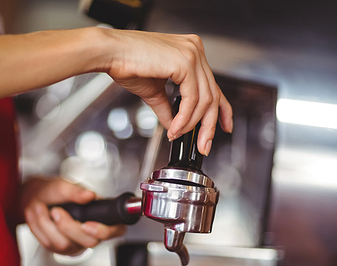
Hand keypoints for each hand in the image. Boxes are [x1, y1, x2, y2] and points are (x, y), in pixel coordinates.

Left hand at [21, 177, 125, 254]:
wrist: (35, 196)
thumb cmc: (54, 191)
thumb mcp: (63, 186)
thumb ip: (76, 191)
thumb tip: (89, 195)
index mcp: (101, 215)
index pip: (115, 230)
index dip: (104, 231)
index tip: (86, 224)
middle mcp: (91, 233)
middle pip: (89, 242)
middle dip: (68, 227)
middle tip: (56, 210)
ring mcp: (76, 243)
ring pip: (64, 245)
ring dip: (47, 225)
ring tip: (40, 207)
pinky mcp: (59, 248)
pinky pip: (49, 245)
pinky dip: (39, 228)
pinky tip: (38, 216)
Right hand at [102, 29, 232, 154]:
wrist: (110, 53)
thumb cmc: (127, 64)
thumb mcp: (154, 91)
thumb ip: (169, 108)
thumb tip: (175, 126)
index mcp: (191, 53)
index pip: (214, 86)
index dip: (223, 110)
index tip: (225, 127)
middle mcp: (195, 50)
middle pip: (213, 95)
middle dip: (209, 125)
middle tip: (203, 144)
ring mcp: (192, 54)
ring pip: (205, 100)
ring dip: (191, 124)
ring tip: (177, 134)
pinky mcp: (185, 62)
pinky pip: (192, 99)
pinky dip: (184, 118)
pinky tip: (175, 127)